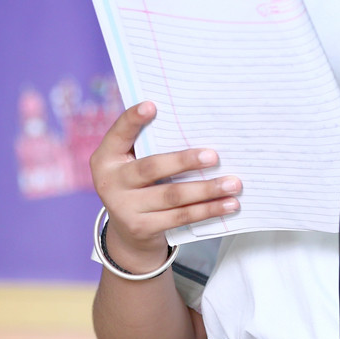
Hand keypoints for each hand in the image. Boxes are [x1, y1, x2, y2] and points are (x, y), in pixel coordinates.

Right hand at [90, 101, 240, 269]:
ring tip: (233, 183)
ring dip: (207, 189)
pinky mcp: (142, 228)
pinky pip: (181, 217)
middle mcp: (110, 182)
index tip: (151, 105)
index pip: (118, 134)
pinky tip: (228, 204)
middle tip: (214, 156)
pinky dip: (208, 210)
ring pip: (172, 196)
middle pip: (151, 168)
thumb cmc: (139, 183)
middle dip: (184, 162)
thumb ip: (150, 144)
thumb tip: (195, 127)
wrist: (128, 233)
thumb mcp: (133, 162)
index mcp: (106, 158)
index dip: (132, 119)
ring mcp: (124, 208)